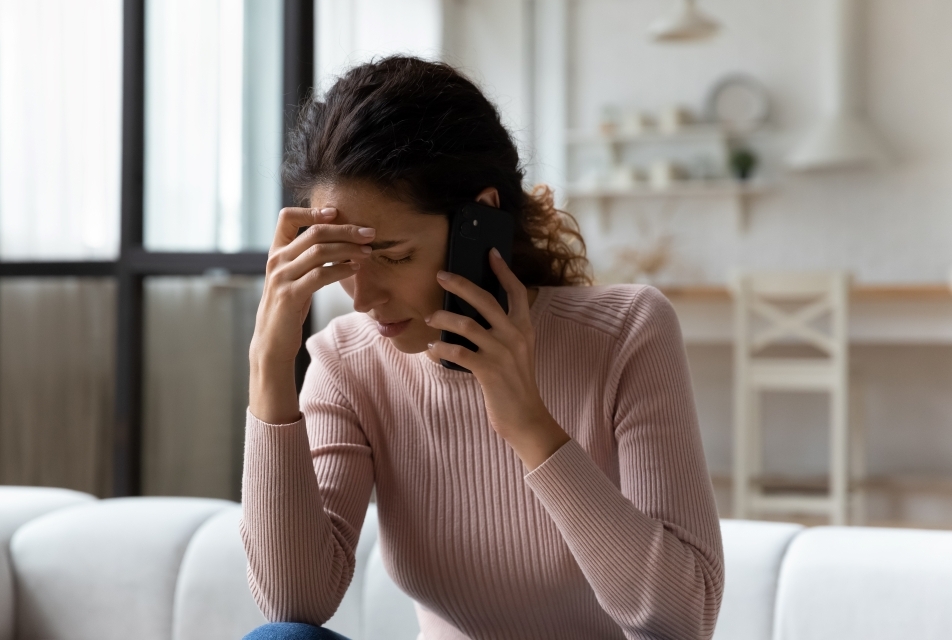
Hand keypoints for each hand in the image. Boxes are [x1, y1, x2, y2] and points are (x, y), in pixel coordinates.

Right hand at [248, 207, 373, 423]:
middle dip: (345, 230)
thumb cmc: (289, 308)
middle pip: (314, 232)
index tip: (336, 212)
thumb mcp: (294, 278)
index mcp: (276, 252)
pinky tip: (355, 269)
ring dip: (348, 249)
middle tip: (369, 233)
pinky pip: (320, 275)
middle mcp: (276, 260)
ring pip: (319, 251)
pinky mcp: (290, 295)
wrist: (272, 342)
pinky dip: (341, 269)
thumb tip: (339, 242)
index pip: (287, 217)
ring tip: (368, 251)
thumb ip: (306, 258)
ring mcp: (281, 277)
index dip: (312, 211)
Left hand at [424, 248, 570, 469]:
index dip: (503, 270)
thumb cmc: (516, 386)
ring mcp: (502, 352)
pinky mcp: (488, 370)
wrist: (527, 419)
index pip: (517, 292)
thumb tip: (473, 315)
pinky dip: (440, 349)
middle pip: (486, 299)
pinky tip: (430, 351)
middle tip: (441, 275)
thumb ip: (503, 333)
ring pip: (466, 324)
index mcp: (525, 329)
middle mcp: (515, 336)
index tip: (490, 253)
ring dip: (443, 318)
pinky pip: (457, 352)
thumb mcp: (518, 353)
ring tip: (429, 318)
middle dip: (461, 283)